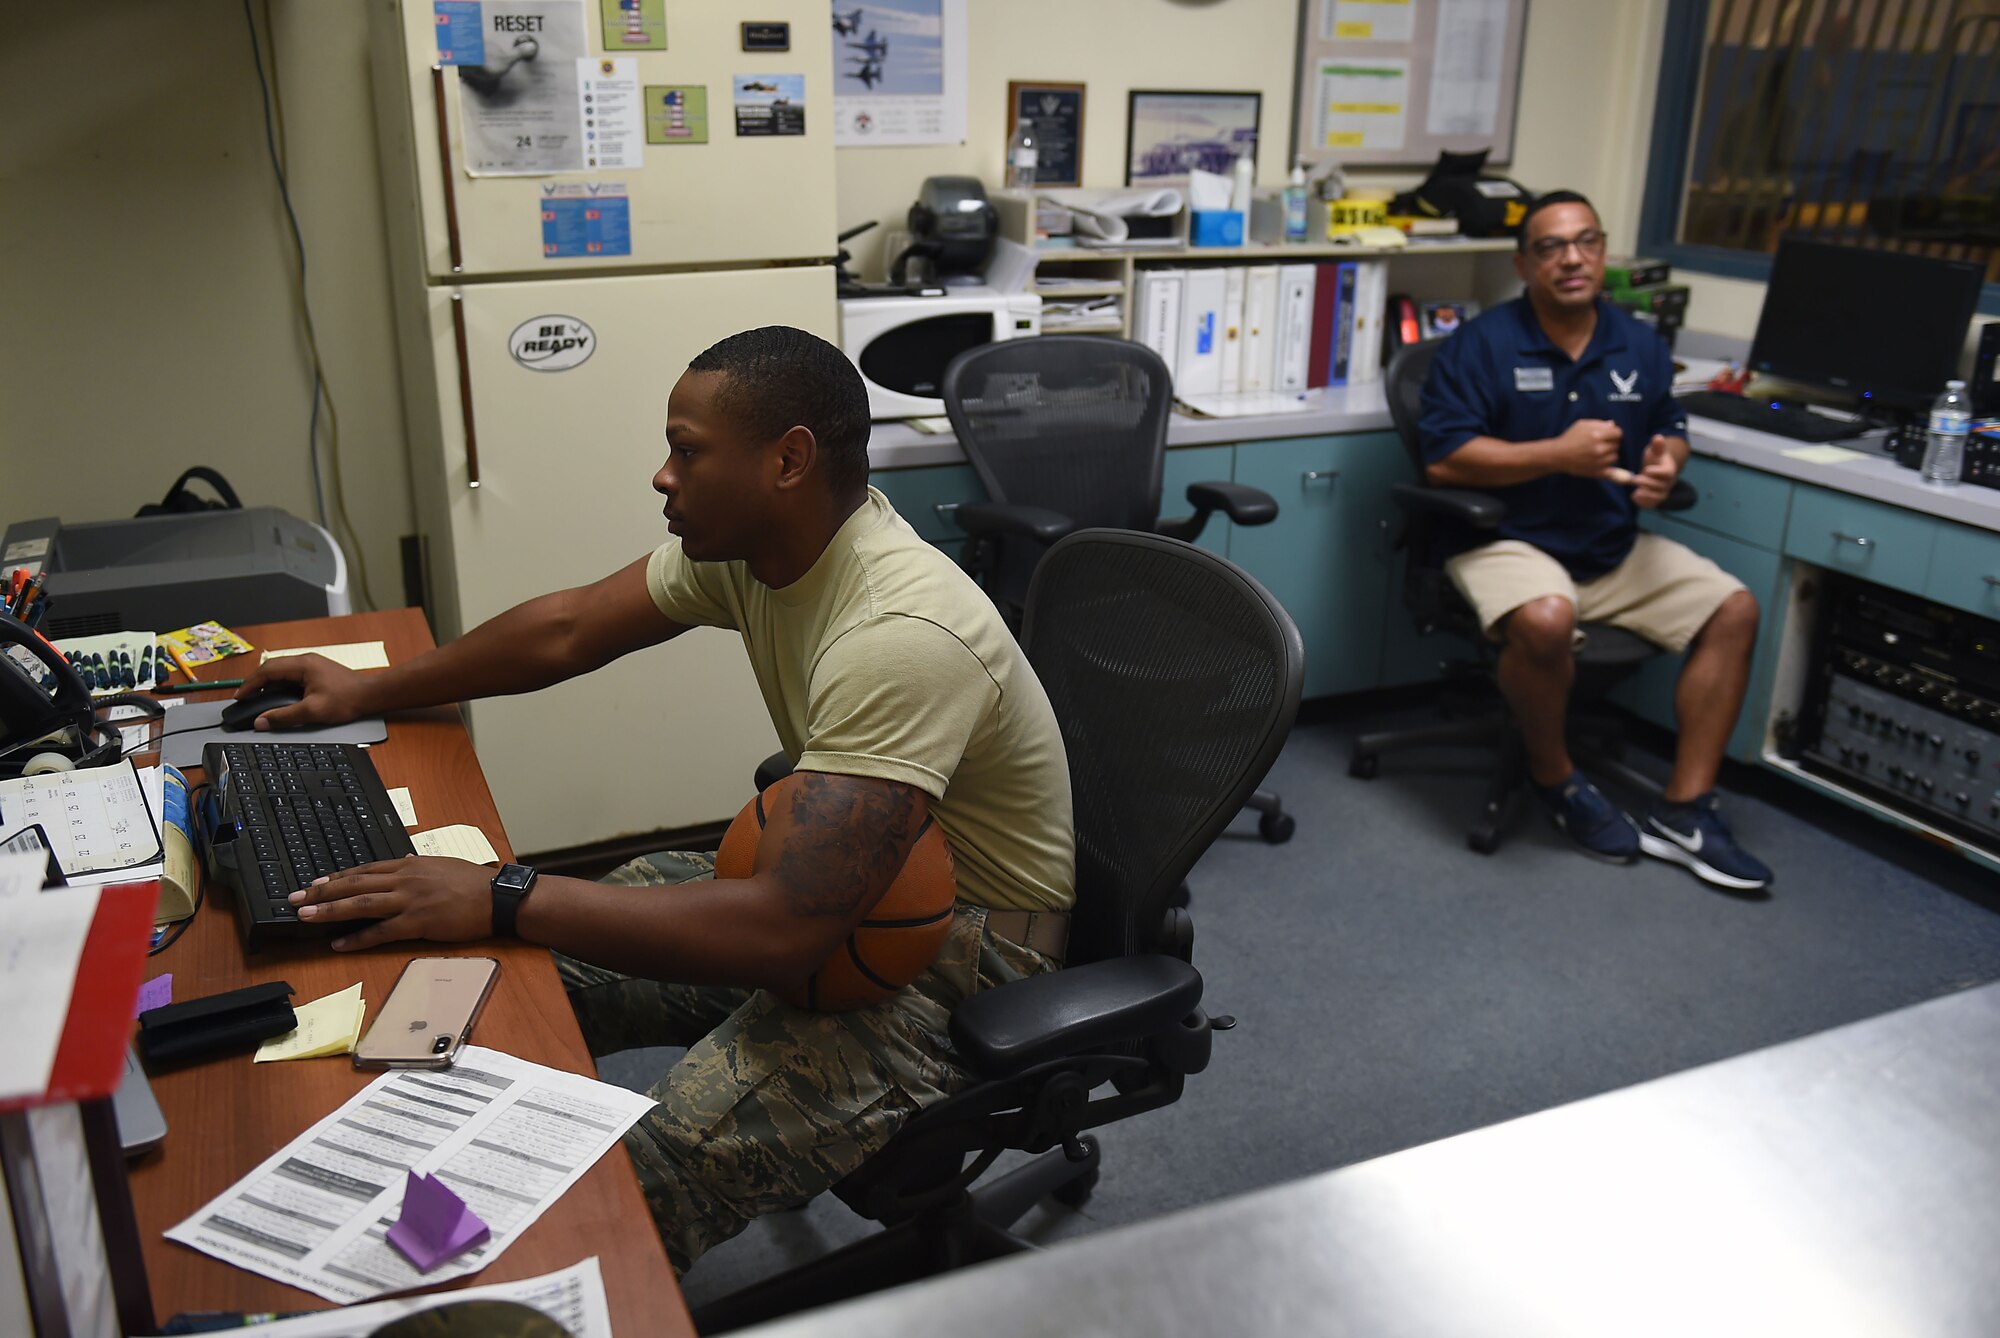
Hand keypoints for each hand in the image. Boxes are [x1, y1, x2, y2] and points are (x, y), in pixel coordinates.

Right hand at [235, 653, 369, 730]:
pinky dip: (281, 686)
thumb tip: (261, 722)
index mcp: (303, 664)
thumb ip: (284, 716)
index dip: (250, 684)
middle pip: (272, 669)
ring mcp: (312, 665)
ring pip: (282, 672)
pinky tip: (278, 697)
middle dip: (256, 683)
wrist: (371, 695)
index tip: (240, 696)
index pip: (267, 670)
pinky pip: (292, 676)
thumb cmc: (347, 700)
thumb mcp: (312, 711)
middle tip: (245, 698)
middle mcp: (306, 661)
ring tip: (257, 699)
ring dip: (269, 684)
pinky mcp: (317, 673)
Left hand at [289, 856, 494, 950]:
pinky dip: (357, 939)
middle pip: (355, 884)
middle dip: (321, 892)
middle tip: (295, 898)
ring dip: (330, 910)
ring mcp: (410, 900)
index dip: (336, 877)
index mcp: (410, 865)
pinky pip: (381, 932)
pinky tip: (339, 944)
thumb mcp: (442, 866)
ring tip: (306, 916)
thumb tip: (404, 863)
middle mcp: (405, 879)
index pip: (364, 869)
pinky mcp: (418, 922)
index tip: (314, 882)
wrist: (496, 897)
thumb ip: (418, 867)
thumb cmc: (474, 882)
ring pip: (361, 904)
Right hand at [1554, 418, 1623, 478]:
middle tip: (1599, 445)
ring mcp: (1599, 461)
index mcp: (1597, 434)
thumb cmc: (1569, 438)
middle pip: (1617, 444)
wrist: (1557, 455)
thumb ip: (1598, 423)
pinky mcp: (1596, 471)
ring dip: (1609, 455)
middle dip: (1610, 443)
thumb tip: (1612, 424)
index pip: (1618, 433)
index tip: (1609, 436)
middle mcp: (1599, 448)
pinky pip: (1612, 471)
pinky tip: (1620, 473)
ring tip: (1597, 454)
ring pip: (1614, 457)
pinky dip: (1615, 471)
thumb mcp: (1582, 425)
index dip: (1614, 433)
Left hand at [1630, 434, 1680, 509]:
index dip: (1657, 472)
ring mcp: (1662, 493)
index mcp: (1669, 470)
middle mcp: (1668, 483)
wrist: (1655, 472)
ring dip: (1646, 495)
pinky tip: (1634, 496)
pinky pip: (1651, 504)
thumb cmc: (1655, 460)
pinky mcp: (1655, 500)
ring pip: (1657, 497)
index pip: (1667, 473)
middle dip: (1647, 483)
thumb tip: (1658, 437)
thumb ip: (1657, 446)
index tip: (1646, 470)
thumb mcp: (1655, 451)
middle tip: (1635, 479)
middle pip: (1660, 486)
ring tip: (1635, 491)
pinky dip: (1643, 503)